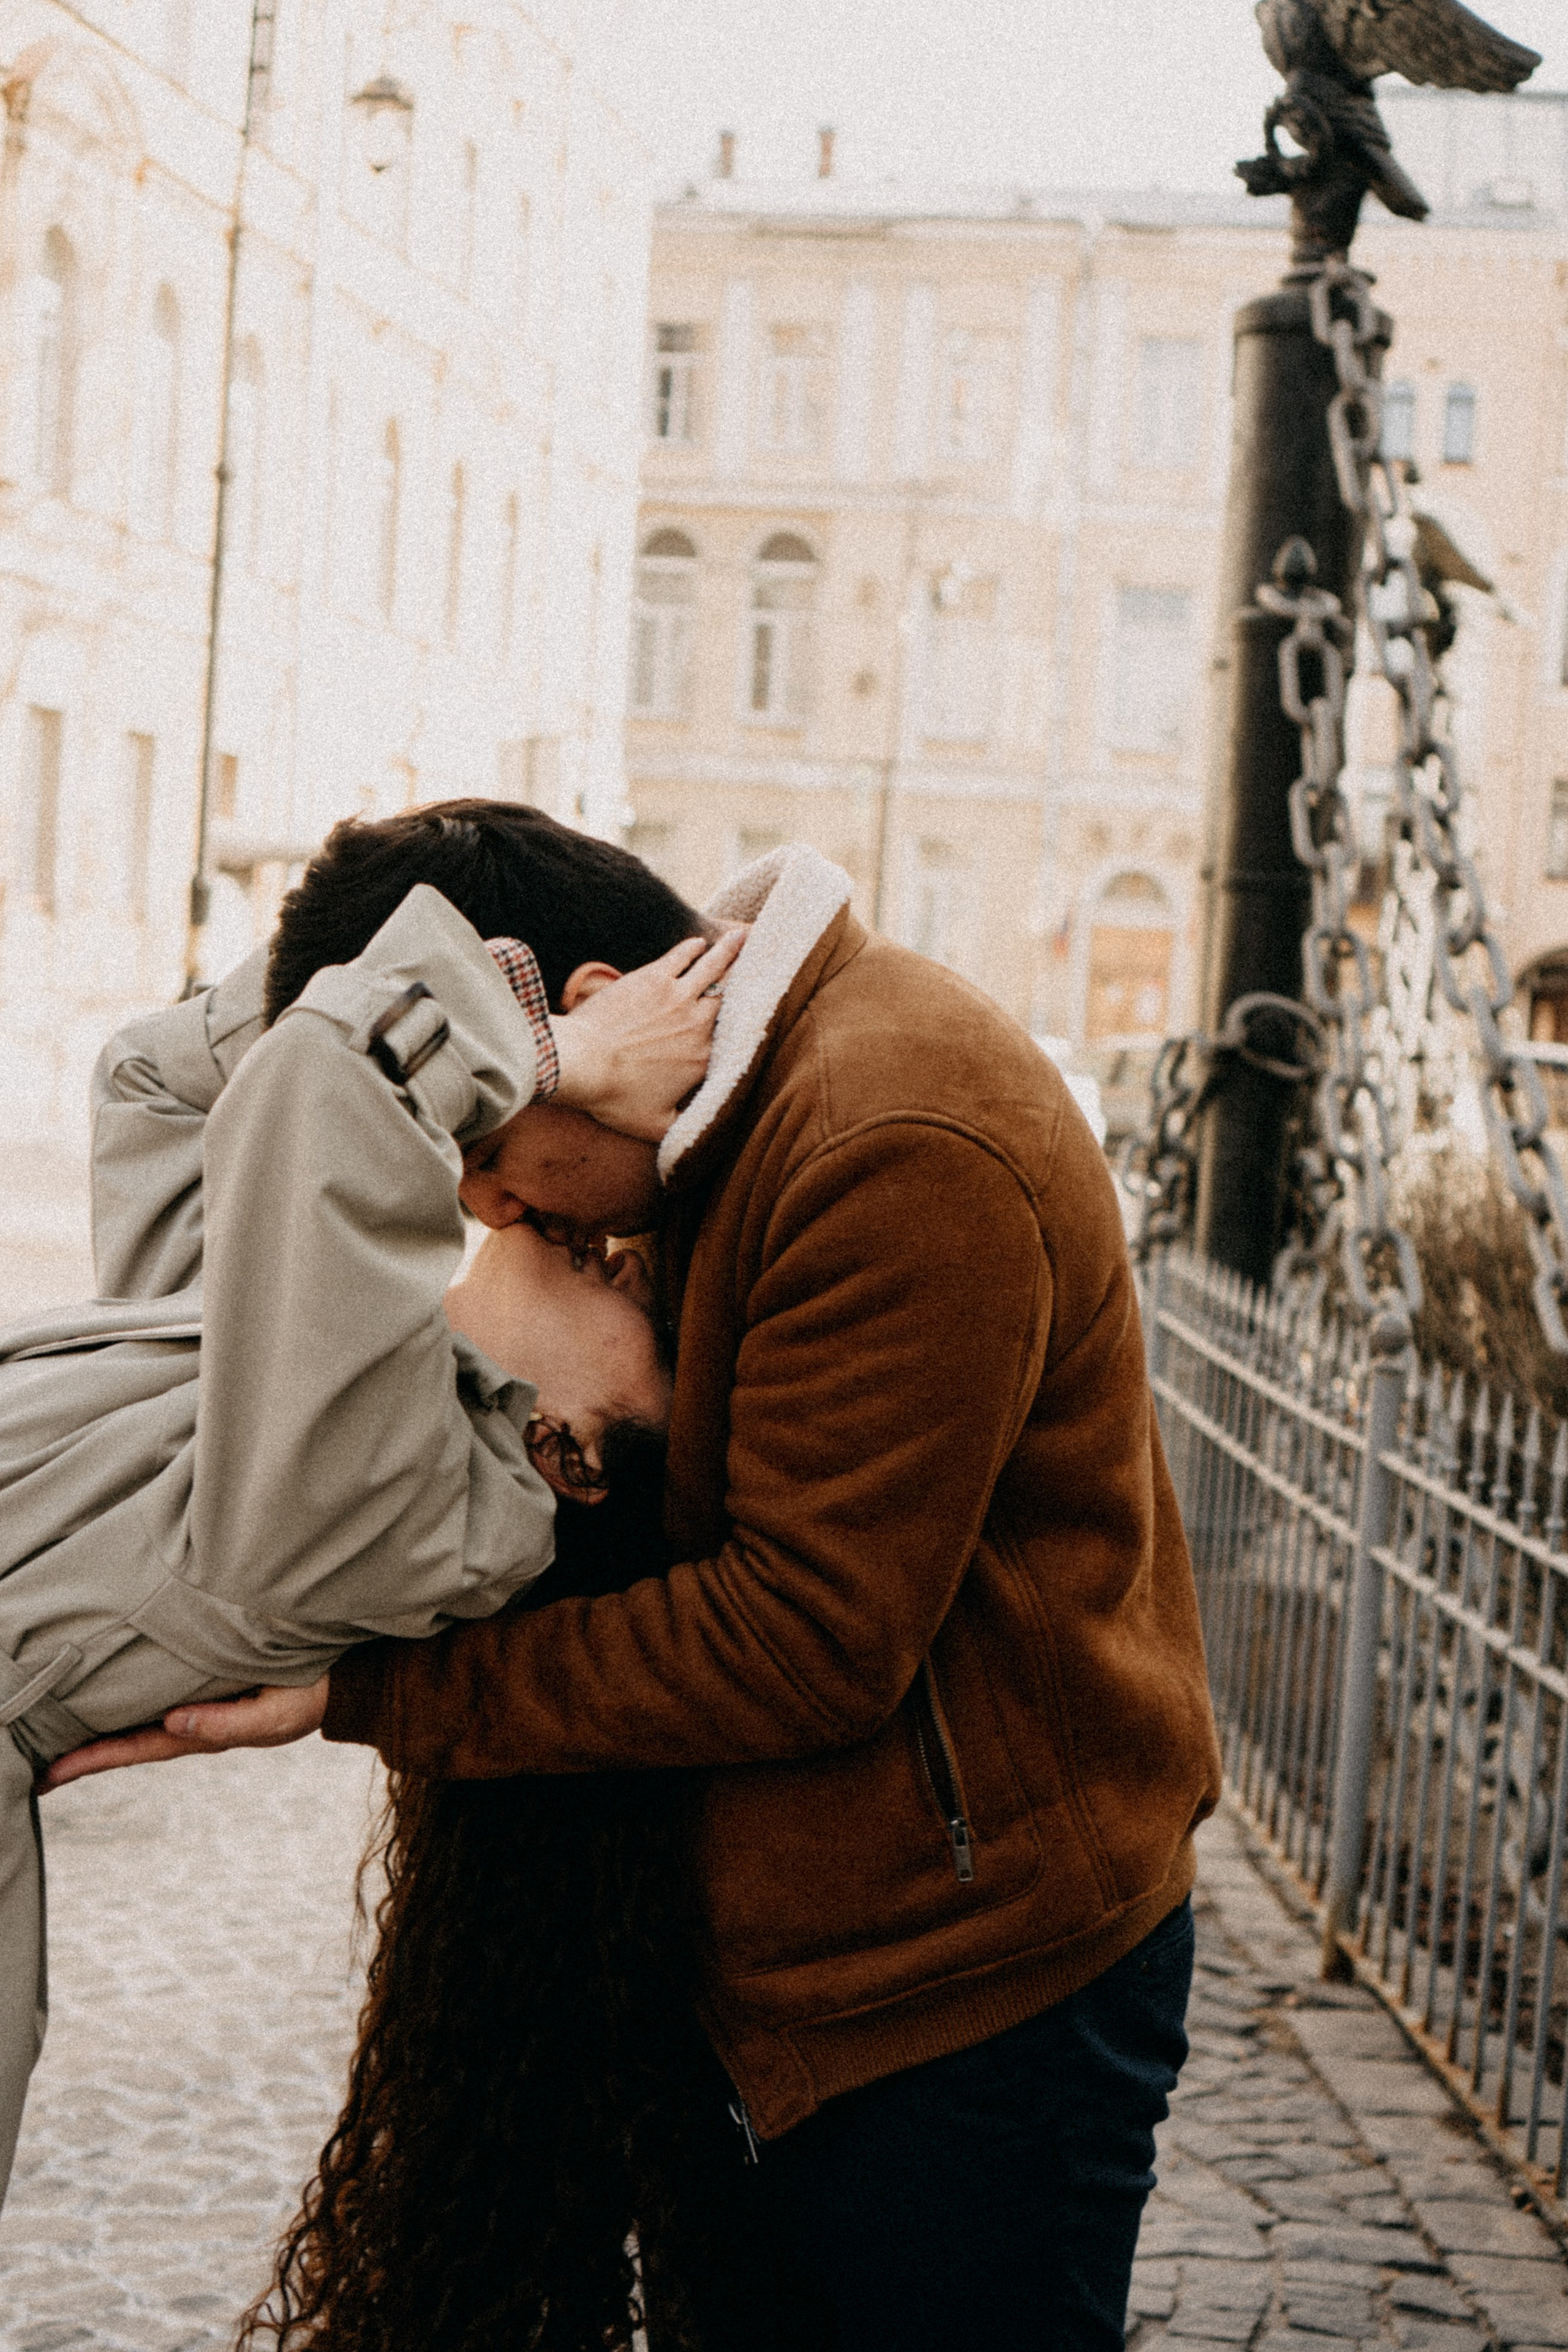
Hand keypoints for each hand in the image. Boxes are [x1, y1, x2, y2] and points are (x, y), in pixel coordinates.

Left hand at [39, 1678, 328, 1791]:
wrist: (343, 1677)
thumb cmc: (312, 1694)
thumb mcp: (277, 1713)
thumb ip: (227, 1724)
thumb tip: (171, 1723)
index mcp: (208, 1733)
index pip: (139, 1748)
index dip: (94, 1759)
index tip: (52, 1772)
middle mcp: (195, 1721)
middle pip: (128, 1741)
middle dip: (83, 1756)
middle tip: (35, 1771)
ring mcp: (200, 1705)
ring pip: (139, 1722)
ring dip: (99, 1733)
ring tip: (57, 1742)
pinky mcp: (207, 1683)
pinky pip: (156, 1699)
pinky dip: (127, 1707)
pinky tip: (107, 1702)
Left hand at [550, 928, 745, 1140]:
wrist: (581, 1063)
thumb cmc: (614, 1097)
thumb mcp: (654, 1125)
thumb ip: (683, 1129)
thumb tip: (701, 1139)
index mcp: (704, 1059)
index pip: (736, 1039)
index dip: (747, 1026)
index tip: (759, 1016)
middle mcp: (700, 1024)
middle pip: (731, 1000)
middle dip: (748, 984)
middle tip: (764, 968)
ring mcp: (679, 996)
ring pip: (715, 968)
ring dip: (731, 952)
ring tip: (745, 936)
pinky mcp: (654, 977)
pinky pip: (682, 956)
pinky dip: (694, 948)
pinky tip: (699, 942)